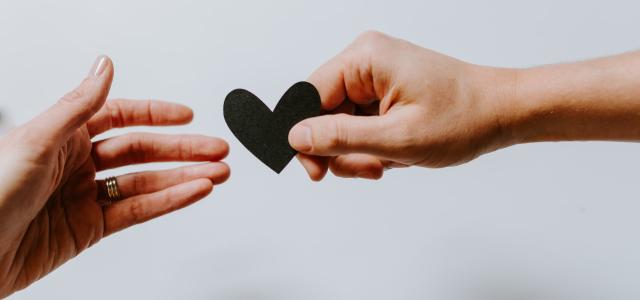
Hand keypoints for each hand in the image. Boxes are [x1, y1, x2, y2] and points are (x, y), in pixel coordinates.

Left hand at [0, 56, 229, 296]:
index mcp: (61, 136)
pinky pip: (138, 211)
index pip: (119, 117)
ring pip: (146, 182)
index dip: (155, 114)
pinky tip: (193, 191)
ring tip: (217, 172)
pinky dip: (169, 201)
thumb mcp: (34, 141)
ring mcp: (86, 197)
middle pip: (141, 151)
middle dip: (182, 149)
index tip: (186, 115)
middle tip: (216, 149)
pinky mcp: (90, 229)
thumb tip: (104, 66)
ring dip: (184, 177)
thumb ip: (78, 105)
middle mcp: (76, 164)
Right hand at [289, 31, 515, 179]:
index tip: (315, 171)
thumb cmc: (463, 118)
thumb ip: (341, 137)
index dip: (305, 137)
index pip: (308, 96)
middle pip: (322, 113)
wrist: (502, 113)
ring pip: (340, 124)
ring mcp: (375, 77)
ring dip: (359, 152)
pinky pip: (359, 124)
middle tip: (369, 169)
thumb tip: (296, 136)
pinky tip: (395, 154)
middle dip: (341, 150)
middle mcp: (365, 62)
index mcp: (364, 58)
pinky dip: (371, 146)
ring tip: (389, 162)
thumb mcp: (397, 137)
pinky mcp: (383, 92)